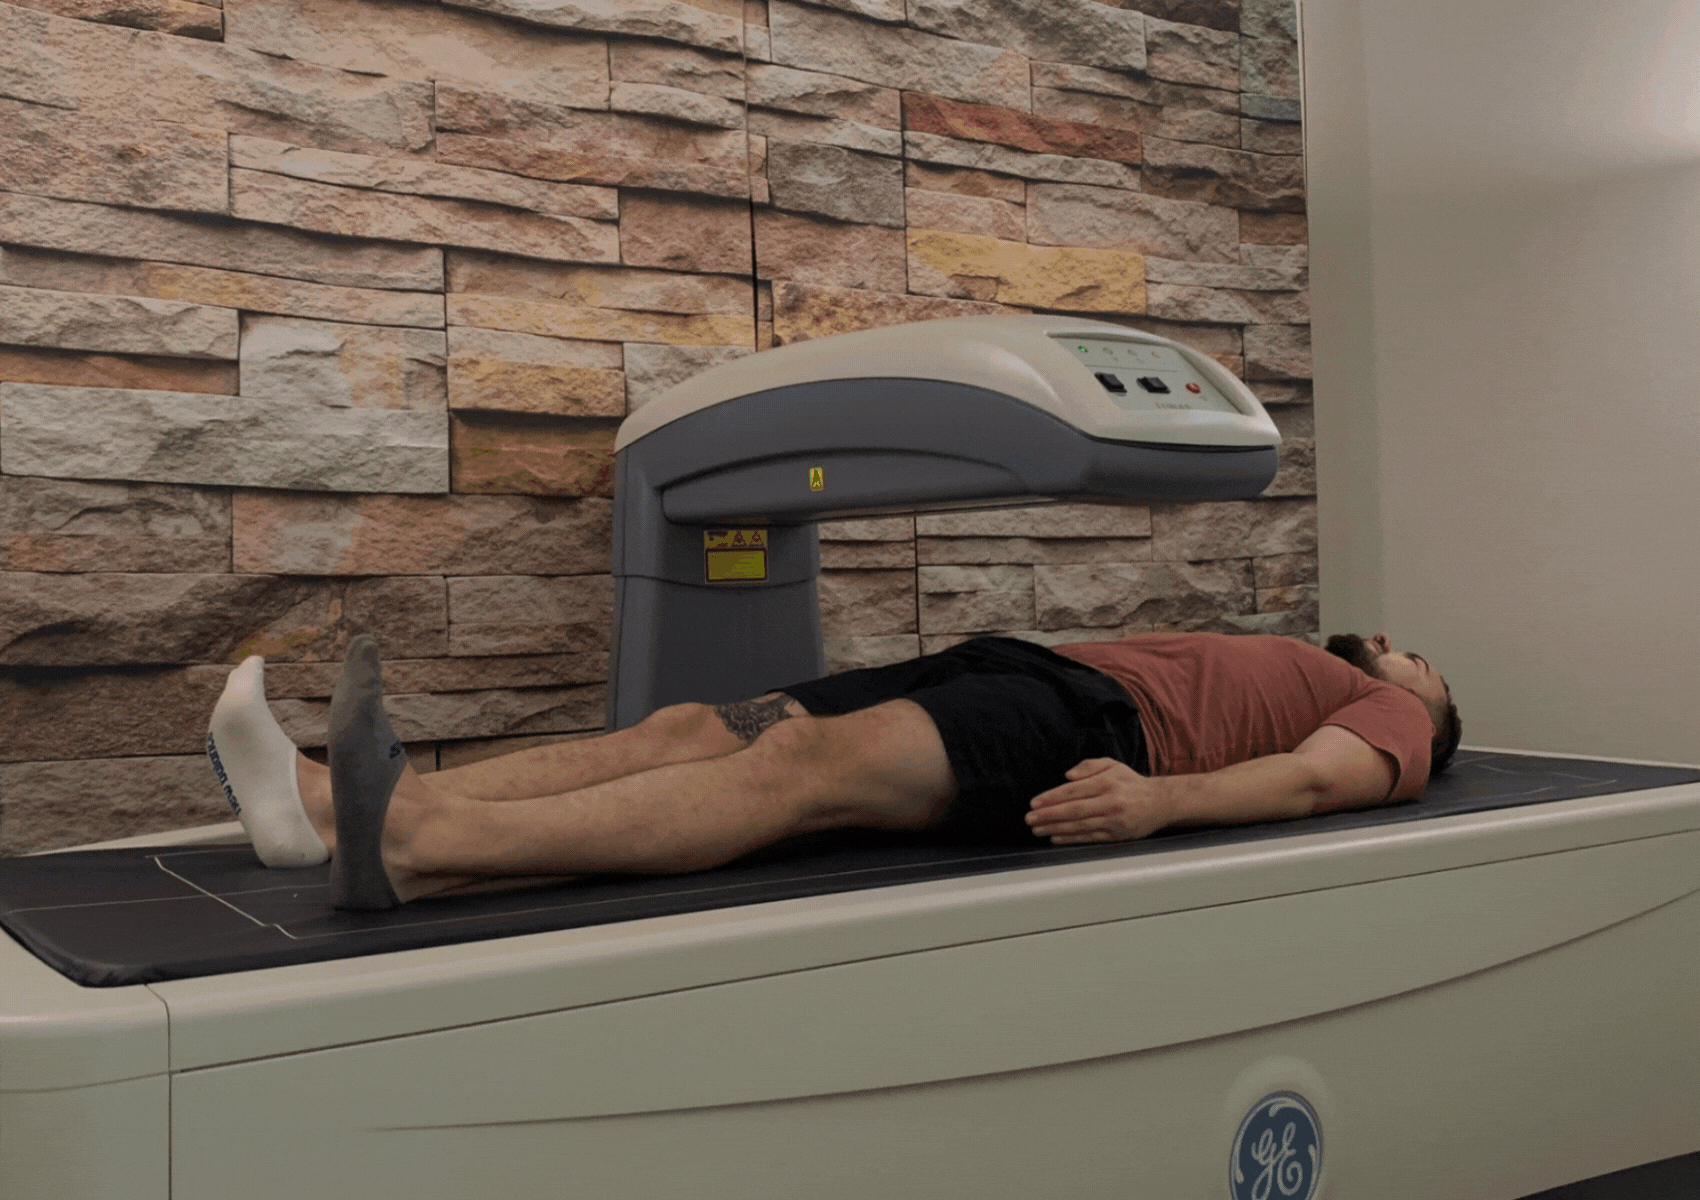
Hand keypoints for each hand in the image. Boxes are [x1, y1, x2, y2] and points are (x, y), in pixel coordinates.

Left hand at [1026, 758, 1172, 844]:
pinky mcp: (1117, 835)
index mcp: (1107, 782)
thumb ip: (1089, 766)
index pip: (1073, 790)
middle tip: (1030, 819)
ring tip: (1038, 829)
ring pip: (1079, 826)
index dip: (1051, 797)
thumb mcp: (1112, 764)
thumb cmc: (1131, 783)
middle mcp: (1110, 801)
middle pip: (1073, 810)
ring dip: (1055, 829)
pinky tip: (1056, 838)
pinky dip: (1071, 839)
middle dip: (1048, 815)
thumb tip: (1068, 775)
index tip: (1034, 803)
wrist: (1160, 802)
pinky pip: (1090, 838)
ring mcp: (1113, 820)